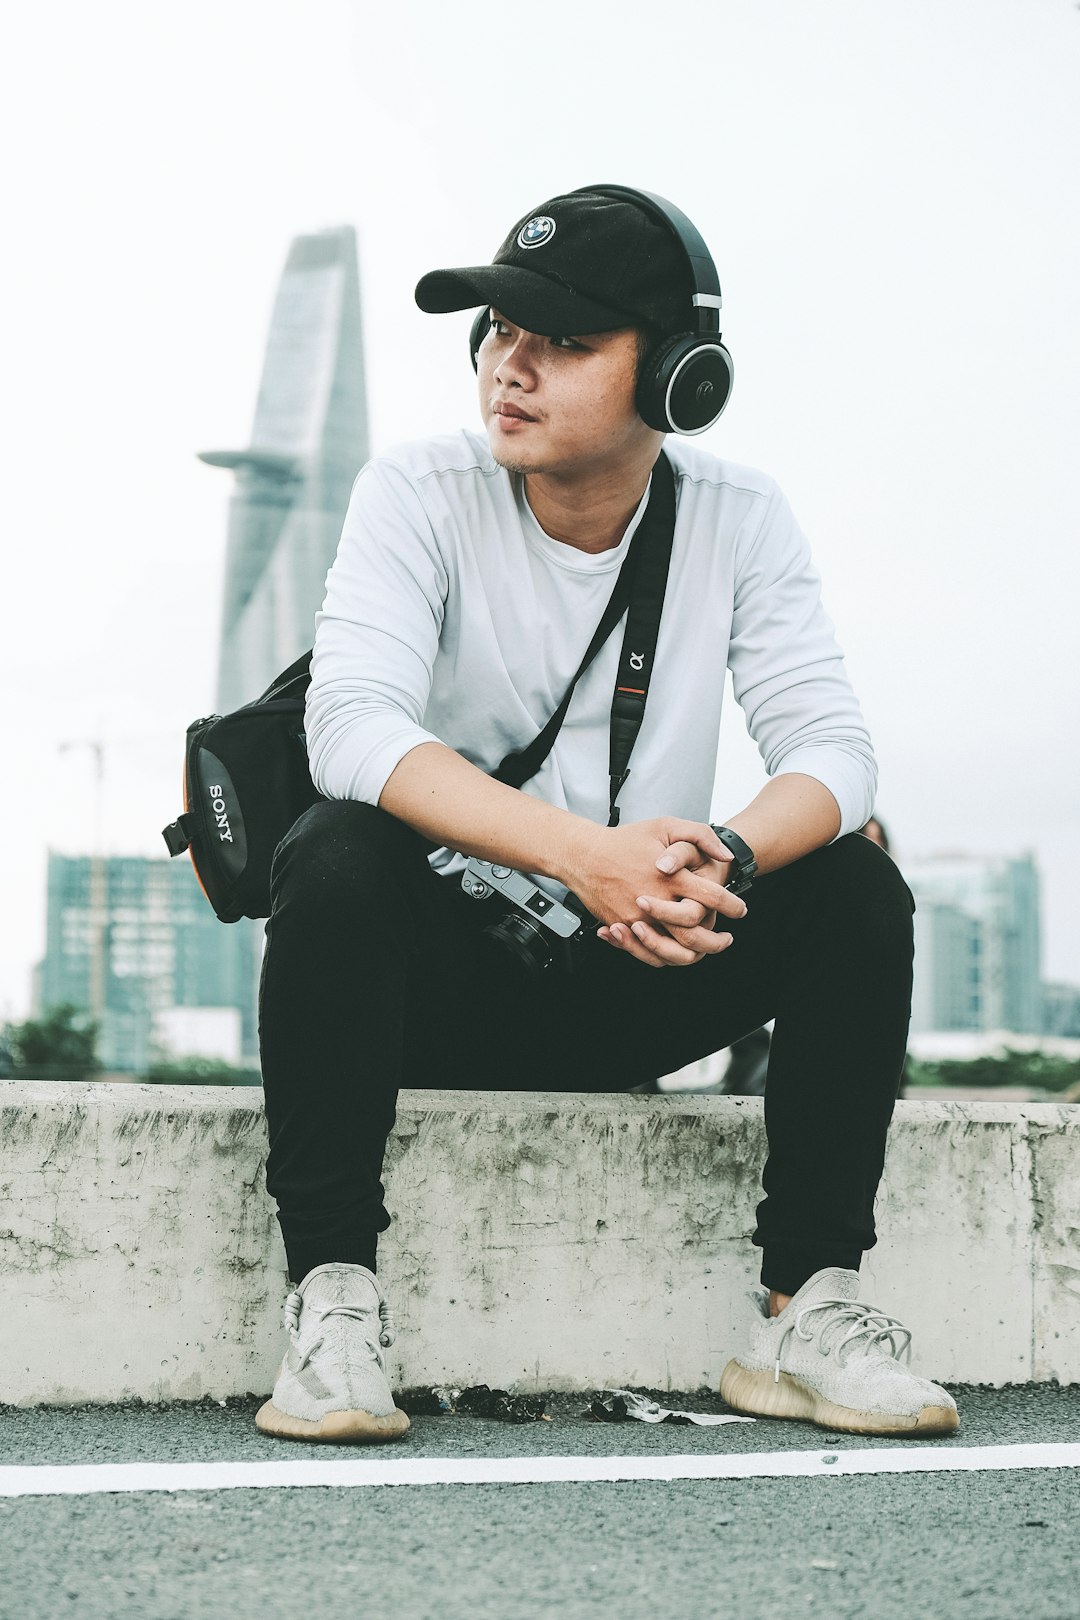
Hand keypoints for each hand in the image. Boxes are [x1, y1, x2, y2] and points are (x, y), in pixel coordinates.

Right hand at [561, 818, 747, 968]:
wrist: (583, 855)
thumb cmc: (624, 840)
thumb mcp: (665, 826)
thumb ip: (700, 836)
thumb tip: (724, 856)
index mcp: (670, 877)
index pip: (712, 897)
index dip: (732, 906)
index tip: (740, 909)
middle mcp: (655, 901)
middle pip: (695, 934)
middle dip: (717, 941)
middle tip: (727, 939)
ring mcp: (637, 918)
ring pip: (672, 950)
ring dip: (694, 954)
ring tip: (705, 949)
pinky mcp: (622, 927)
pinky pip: (647, 952)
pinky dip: (664, 955)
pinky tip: (675, 949)